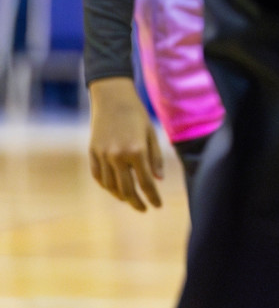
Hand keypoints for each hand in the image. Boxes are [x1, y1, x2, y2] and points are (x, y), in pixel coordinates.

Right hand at [87, 78, 163, 211]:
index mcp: (136, 151)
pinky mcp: (92, 152)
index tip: (157, 206)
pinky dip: (106, 186)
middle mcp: (118, 156)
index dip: (152, 197)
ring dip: (121, 196)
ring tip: (130, 199)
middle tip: (144, 209)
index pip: (145, 183)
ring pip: (110, 185)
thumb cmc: (137, 114)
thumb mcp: (151, 134)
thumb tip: (158, 180)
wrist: (112, 98)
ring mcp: (102, 155)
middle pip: (126, 189)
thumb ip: (154, 158)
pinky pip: (98, 176)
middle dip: (136, 202)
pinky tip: (114, 189)